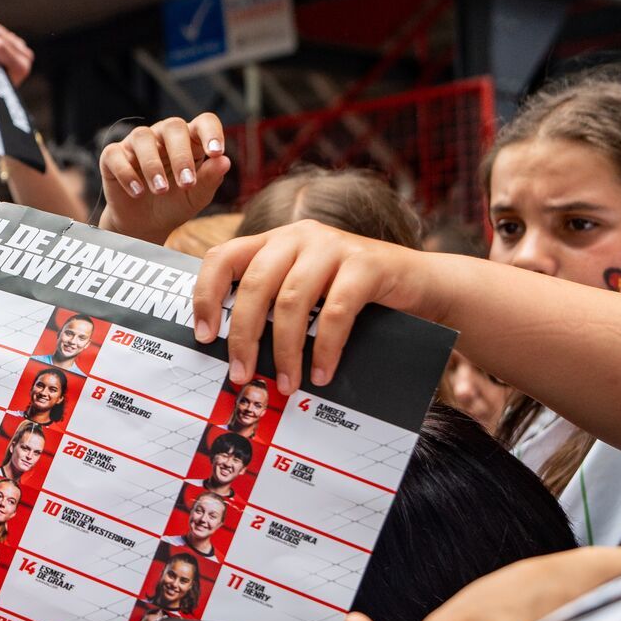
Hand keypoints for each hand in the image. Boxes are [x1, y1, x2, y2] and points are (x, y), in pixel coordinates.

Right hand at [98, 115, 229, 243]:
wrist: (144, 225)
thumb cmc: (173, 205)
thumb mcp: (195, 197)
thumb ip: (210, 179)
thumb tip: (224, 161)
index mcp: (189, 141)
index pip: (203, 122)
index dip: (211, 132)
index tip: (215, 152)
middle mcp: (162, 136)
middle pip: (173, 126)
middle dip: (181, 155)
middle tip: (186, 182)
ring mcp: (136, 144)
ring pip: (142, 137)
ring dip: (153, 165)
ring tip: (161, 190)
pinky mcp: (112, 156)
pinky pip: (115, 154)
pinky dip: (126, 173)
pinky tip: (137, 192)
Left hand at [192, 221, 433, 390]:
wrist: (417, 283)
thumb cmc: (351, 295)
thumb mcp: (304, 292)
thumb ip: (271, 305)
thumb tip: (232, 355)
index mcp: (274, 241)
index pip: (223, 257)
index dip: (206, 295)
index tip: (203, 335)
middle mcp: (299, 236)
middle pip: (254, 285)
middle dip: (243, 336)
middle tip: (242, 374)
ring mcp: (332, 246)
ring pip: (291, 301)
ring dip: (285, 351)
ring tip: (285, 384)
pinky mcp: (365, 264)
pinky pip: (334, 313)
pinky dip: (324, 349)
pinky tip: (320, 374)